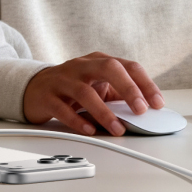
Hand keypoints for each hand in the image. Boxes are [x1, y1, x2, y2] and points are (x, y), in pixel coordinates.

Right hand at [23, 52, 163, 135]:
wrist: (33, 87)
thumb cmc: (73, 87)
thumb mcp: (99, 85)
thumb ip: (119, 95)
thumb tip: (145, 113)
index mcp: (100, 61)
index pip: (129, 66)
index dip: (146, 84)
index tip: (158, 103)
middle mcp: (82, 66)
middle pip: (109, 69)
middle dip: (129, 89)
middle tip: (141, 110)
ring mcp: (63, 80)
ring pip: (85, 91)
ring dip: (104, 112)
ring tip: (117, 129)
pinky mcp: (46, 96)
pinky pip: (62, 108)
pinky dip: (78, 121)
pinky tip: (90, 130)